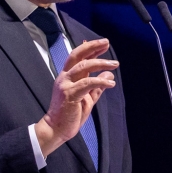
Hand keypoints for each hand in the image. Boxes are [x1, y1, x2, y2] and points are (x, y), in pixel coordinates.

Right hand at [35, 39, 117, 156]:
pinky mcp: (69, 94)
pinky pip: (87, 83)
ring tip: (115, 64)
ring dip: (100, 63)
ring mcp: (66, 85)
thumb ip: (97, 86)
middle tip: (106, 42)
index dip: (91, 49)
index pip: (79, 57)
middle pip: (77, 55)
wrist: (56, 130)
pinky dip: (100, 81)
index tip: (104, 44)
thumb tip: (109, 73)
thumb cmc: (70, 114)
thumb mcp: (87, 98)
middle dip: (92, 47)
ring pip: (83, 66)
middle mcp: (65, 77)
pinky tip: (111, 83)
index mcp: (68, 76)